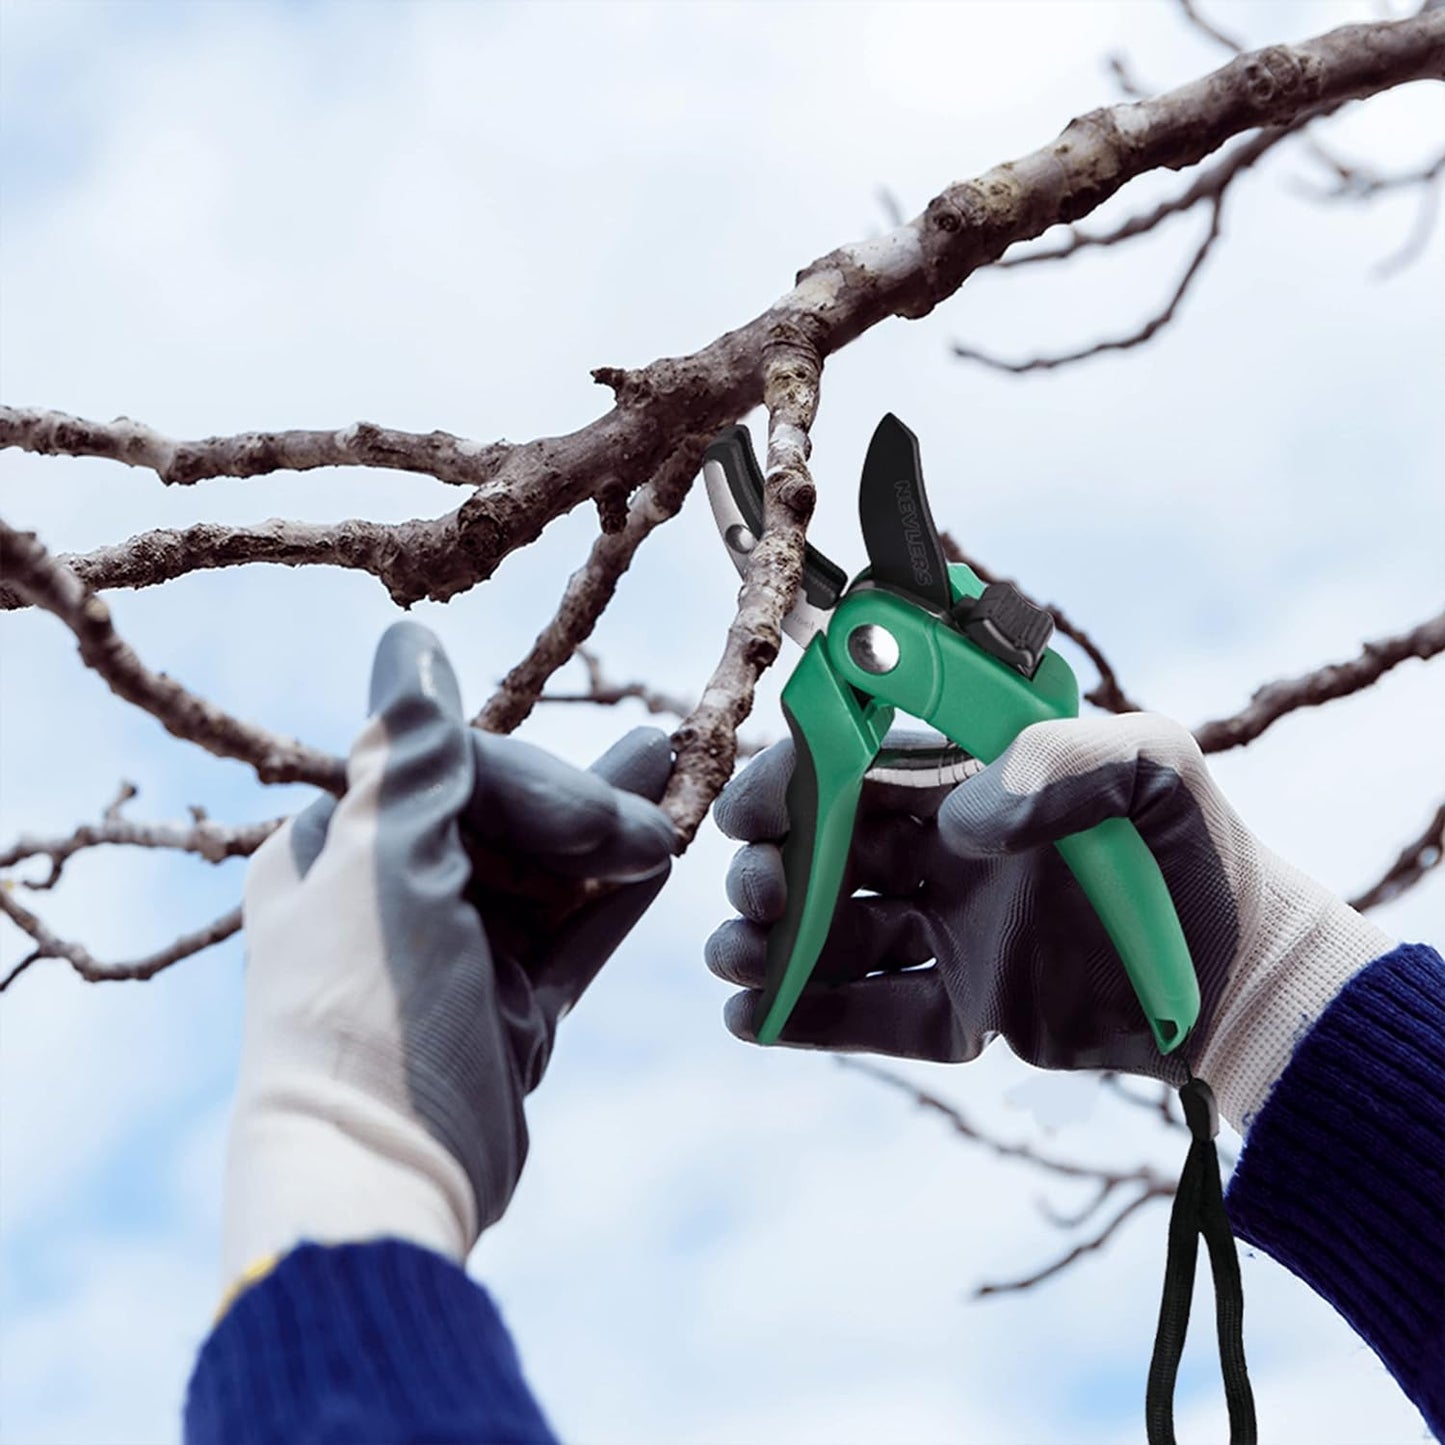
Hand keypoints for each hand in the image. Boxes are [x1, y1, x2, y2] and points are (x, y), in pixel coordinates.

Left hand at [223, 622, 676, 1283]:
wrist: (382, 1177)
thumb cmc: (366, 1009)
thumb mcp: (386, 866)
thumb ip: (413, 754)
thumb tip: (407, 638)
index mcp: (342, 849)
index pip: (455, 770)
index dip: (537, 781)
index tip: (600, 817)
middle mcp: (397, 892)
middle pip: (511, 816)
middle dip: (589, 800)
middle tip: (666, 782)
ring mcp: (460, 953)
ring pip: (553, 872)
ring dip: (615, 830)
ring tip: (679, 771)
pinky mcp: (510, 1008)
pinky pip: (574, 936)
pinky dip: (618, 899)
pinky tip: (666, 857)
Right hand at [706, 713, 1391, 1130]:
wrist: (1247, 978)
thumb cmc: (1198, 852)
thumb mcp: (1151, 768)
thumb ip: (1059, 760)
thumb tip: (959, 823)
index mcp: (969, 786)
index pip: (854, 770)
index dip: (790, 784)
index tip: (748, 813)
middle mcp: (947, 857)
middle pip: (825, 855)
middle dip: (771, 870)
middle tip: (760, 895)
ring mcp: (953, 935)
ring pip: (836, 938)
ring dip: (774, 946)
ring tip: (738, 964)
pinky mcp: (968, 1010)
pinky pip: (876, 1016)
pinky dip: (812, 1018)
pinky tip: (754, 1018)